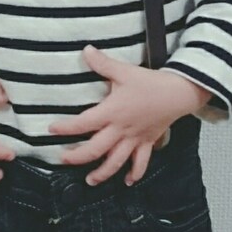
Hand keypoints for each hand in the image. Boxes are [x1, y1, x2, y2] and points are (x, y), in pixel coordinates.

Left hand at [48, 45, 208, 184]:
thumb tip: (85, 50)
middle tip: (64, 160)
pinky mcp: (147, 142)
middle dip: (78, 157)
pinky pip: (141, 162)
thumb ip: (103, 63)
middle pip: (96, 150)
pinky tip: (128, 181)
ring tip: (90, 181)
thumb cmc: (150, 82)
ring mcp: (135, 139)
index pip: (83, 123)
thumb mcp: (124, 71)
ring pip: (116, 161)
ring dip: (103, 173)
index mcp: (112, 112)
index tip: (52, 129)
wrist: (179, 93)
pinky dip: (135, 173)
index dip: (66, 128)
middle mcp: (121, 129)